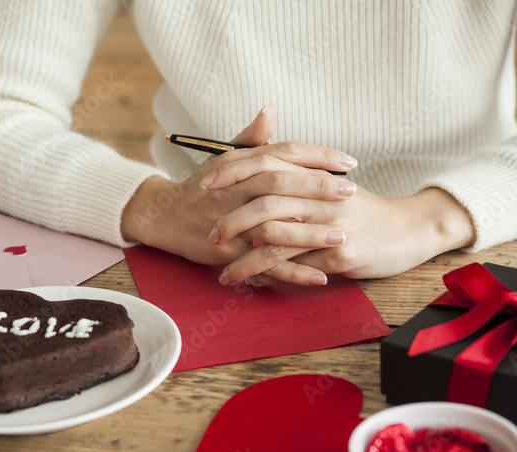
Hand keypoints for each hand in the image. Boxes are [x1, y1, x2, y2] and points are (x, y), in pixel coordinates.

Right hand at [120, 105, 356, 272]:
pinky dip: (292, 271)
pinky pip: (264, 262)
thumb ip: (251, 139)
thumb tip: (270, 110)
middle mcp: (235, 190)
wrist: (165, 218)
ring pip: (273, 225)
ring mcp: (231, 222)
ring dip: (310, 233)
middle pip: (281, 184)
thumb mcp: (223, 158)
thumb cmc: (202, 187)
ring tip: (343, 235)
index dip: (317, 156)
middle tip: (351, 193)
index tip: (348, 161)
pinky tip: (319, 275)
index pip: (283, 153)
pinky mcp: (228, 251)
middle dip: (318, 188)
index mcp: (241, 165)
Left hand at [209, 182, 476, 285]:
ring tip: (222, 266)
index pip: (267, 162)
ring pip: (276, 235)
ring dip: (244, 253)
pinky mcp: (338, 252)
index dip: (234, 170)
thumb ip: (299, 178)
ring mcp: (330, 224)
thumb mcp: (333, 187)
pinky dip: (270, 273)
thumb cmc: (366, 211)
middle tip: (210, 230)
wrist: (412, 229)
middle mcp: (322, 195)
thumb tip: (263, 174)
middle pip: (266, 199)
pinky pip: (296, 264)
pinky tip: (252, 281)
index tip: (206, 180)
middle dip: (233, 216)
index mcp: (317, 173)